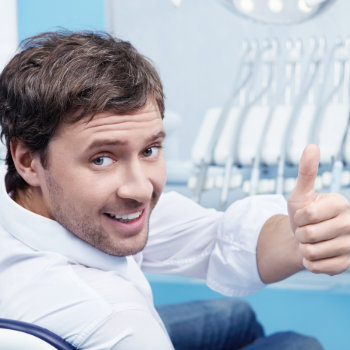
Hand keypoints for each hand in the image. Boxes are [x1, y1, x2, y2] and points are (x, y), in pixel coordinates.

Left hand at [288, 144, 349, 274]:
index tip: (304, 215)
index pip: (307, 215)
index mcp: (341, 204)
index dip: (298, 217)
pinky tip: (316, 255)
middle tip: (306, 231)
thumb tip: (312, 146)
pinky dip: (309, 262)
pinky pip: (317, 267)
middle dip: (299, 233)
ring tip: (311, 242)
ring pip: (312, 252)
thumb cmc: (302, 214)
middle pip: (308, 234)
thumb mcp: (300, 194)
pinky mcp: (347, 265)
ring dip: (303, 249)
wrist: (304, 239)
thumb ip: (306, 172)